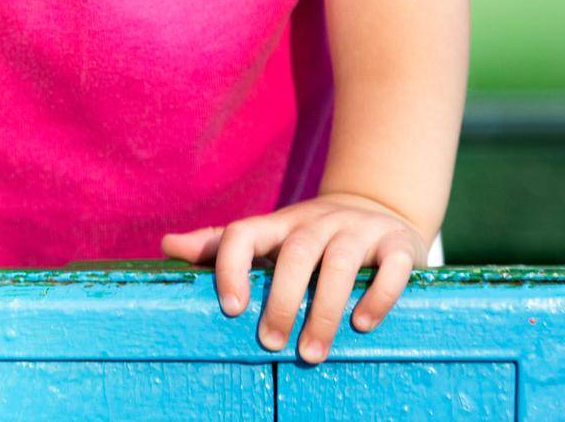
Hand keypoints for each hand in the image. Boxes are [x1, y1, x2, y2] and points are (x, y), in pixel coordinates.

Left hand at [161, 192, 430, 363]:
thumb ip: (220, 247)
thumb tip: (166, 247)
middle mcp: (317, 222)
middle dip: (281, 300)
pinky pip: (390, 266)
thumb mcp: (268, 238)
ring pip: (337, 263)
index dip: (231, 265)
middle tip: (270, 343)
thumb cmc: (310, 240)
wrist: (379, 210)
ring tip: (311, 353)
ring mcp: (358, 230)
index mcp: (280, 224)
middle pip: (294, 253)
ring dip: (323, 310)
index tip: (230, 308)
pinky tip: (362, 324)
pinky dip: (376, 295)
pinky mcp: (398, 244)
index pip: (244, 232)